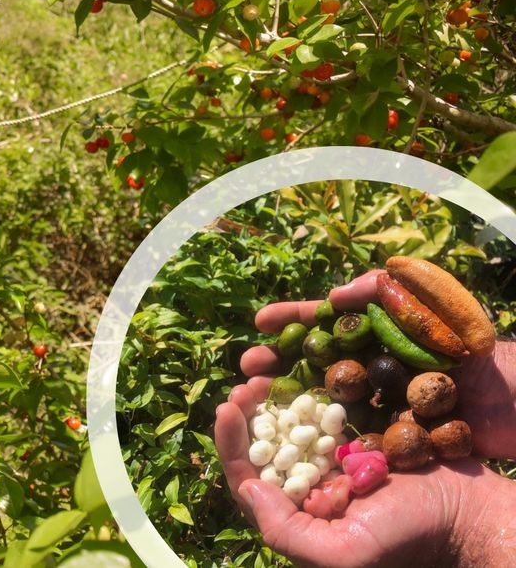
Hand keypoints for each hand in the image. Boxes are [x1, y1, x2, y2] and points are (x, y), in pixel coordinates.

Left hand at [215, 378, 503, 567]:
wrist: (466, 513)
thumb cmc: (408, 538)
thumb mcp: (344, 553)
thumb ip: (287, 533)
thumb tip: (247, 489)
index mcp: (294, 510)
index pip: (248, 475)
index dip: (231, 442)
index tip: (226, 407)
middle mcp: (306, 481)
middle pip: (262, 442)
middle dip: (246, 411)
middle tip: (245, 380)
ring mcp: (330, 454)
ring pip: (286, 420)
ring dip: (272, 395)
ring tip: (264, 371)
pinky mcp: (356, 431)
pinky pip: (323, 405)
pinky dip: (307, 386)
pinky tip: (300, 367)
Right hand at [248, 270, 515, 458]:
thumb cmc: (495, 357)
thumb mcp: (445, 310)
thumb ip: (393, 293)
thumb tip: (333, 296)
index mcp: (385, 336)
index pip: (329, 323)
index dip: (292, 320)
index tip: (260, 322)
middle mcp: (378, 372)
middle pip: (314, 365)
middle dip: (277, 365)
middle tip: (247, 371)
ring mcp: (384, 409)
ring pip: (323, 403)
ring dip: (287, 404)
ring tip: (256, 404)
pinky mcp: (394, 444)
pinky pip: (350, 441)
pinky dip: (319, 441)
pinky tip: (291, 443)